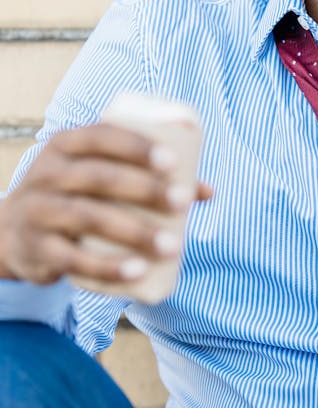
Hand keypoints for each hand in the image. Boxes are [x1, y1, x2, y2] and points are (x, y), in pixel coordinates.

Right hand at [0, 124, 212, 285]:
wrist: (13, 233)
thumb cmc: (75, 196)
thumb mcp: (98, 177)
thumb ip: (149, 177)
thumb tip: (208, 190)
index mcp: (65, 145)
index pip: (101, 136)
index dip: (137, 147)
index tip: (174, 162)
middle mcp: (47, 173)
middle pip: (99, 177)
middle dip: (145, 188)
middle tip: (182, 203)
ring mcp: (39, 211)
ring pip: (88, 217)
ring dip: (134, 231)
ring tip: (172, 245)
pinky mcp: (38, 249)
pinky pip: (72, 259)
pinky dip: (107, 266)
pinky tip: (138, 272)